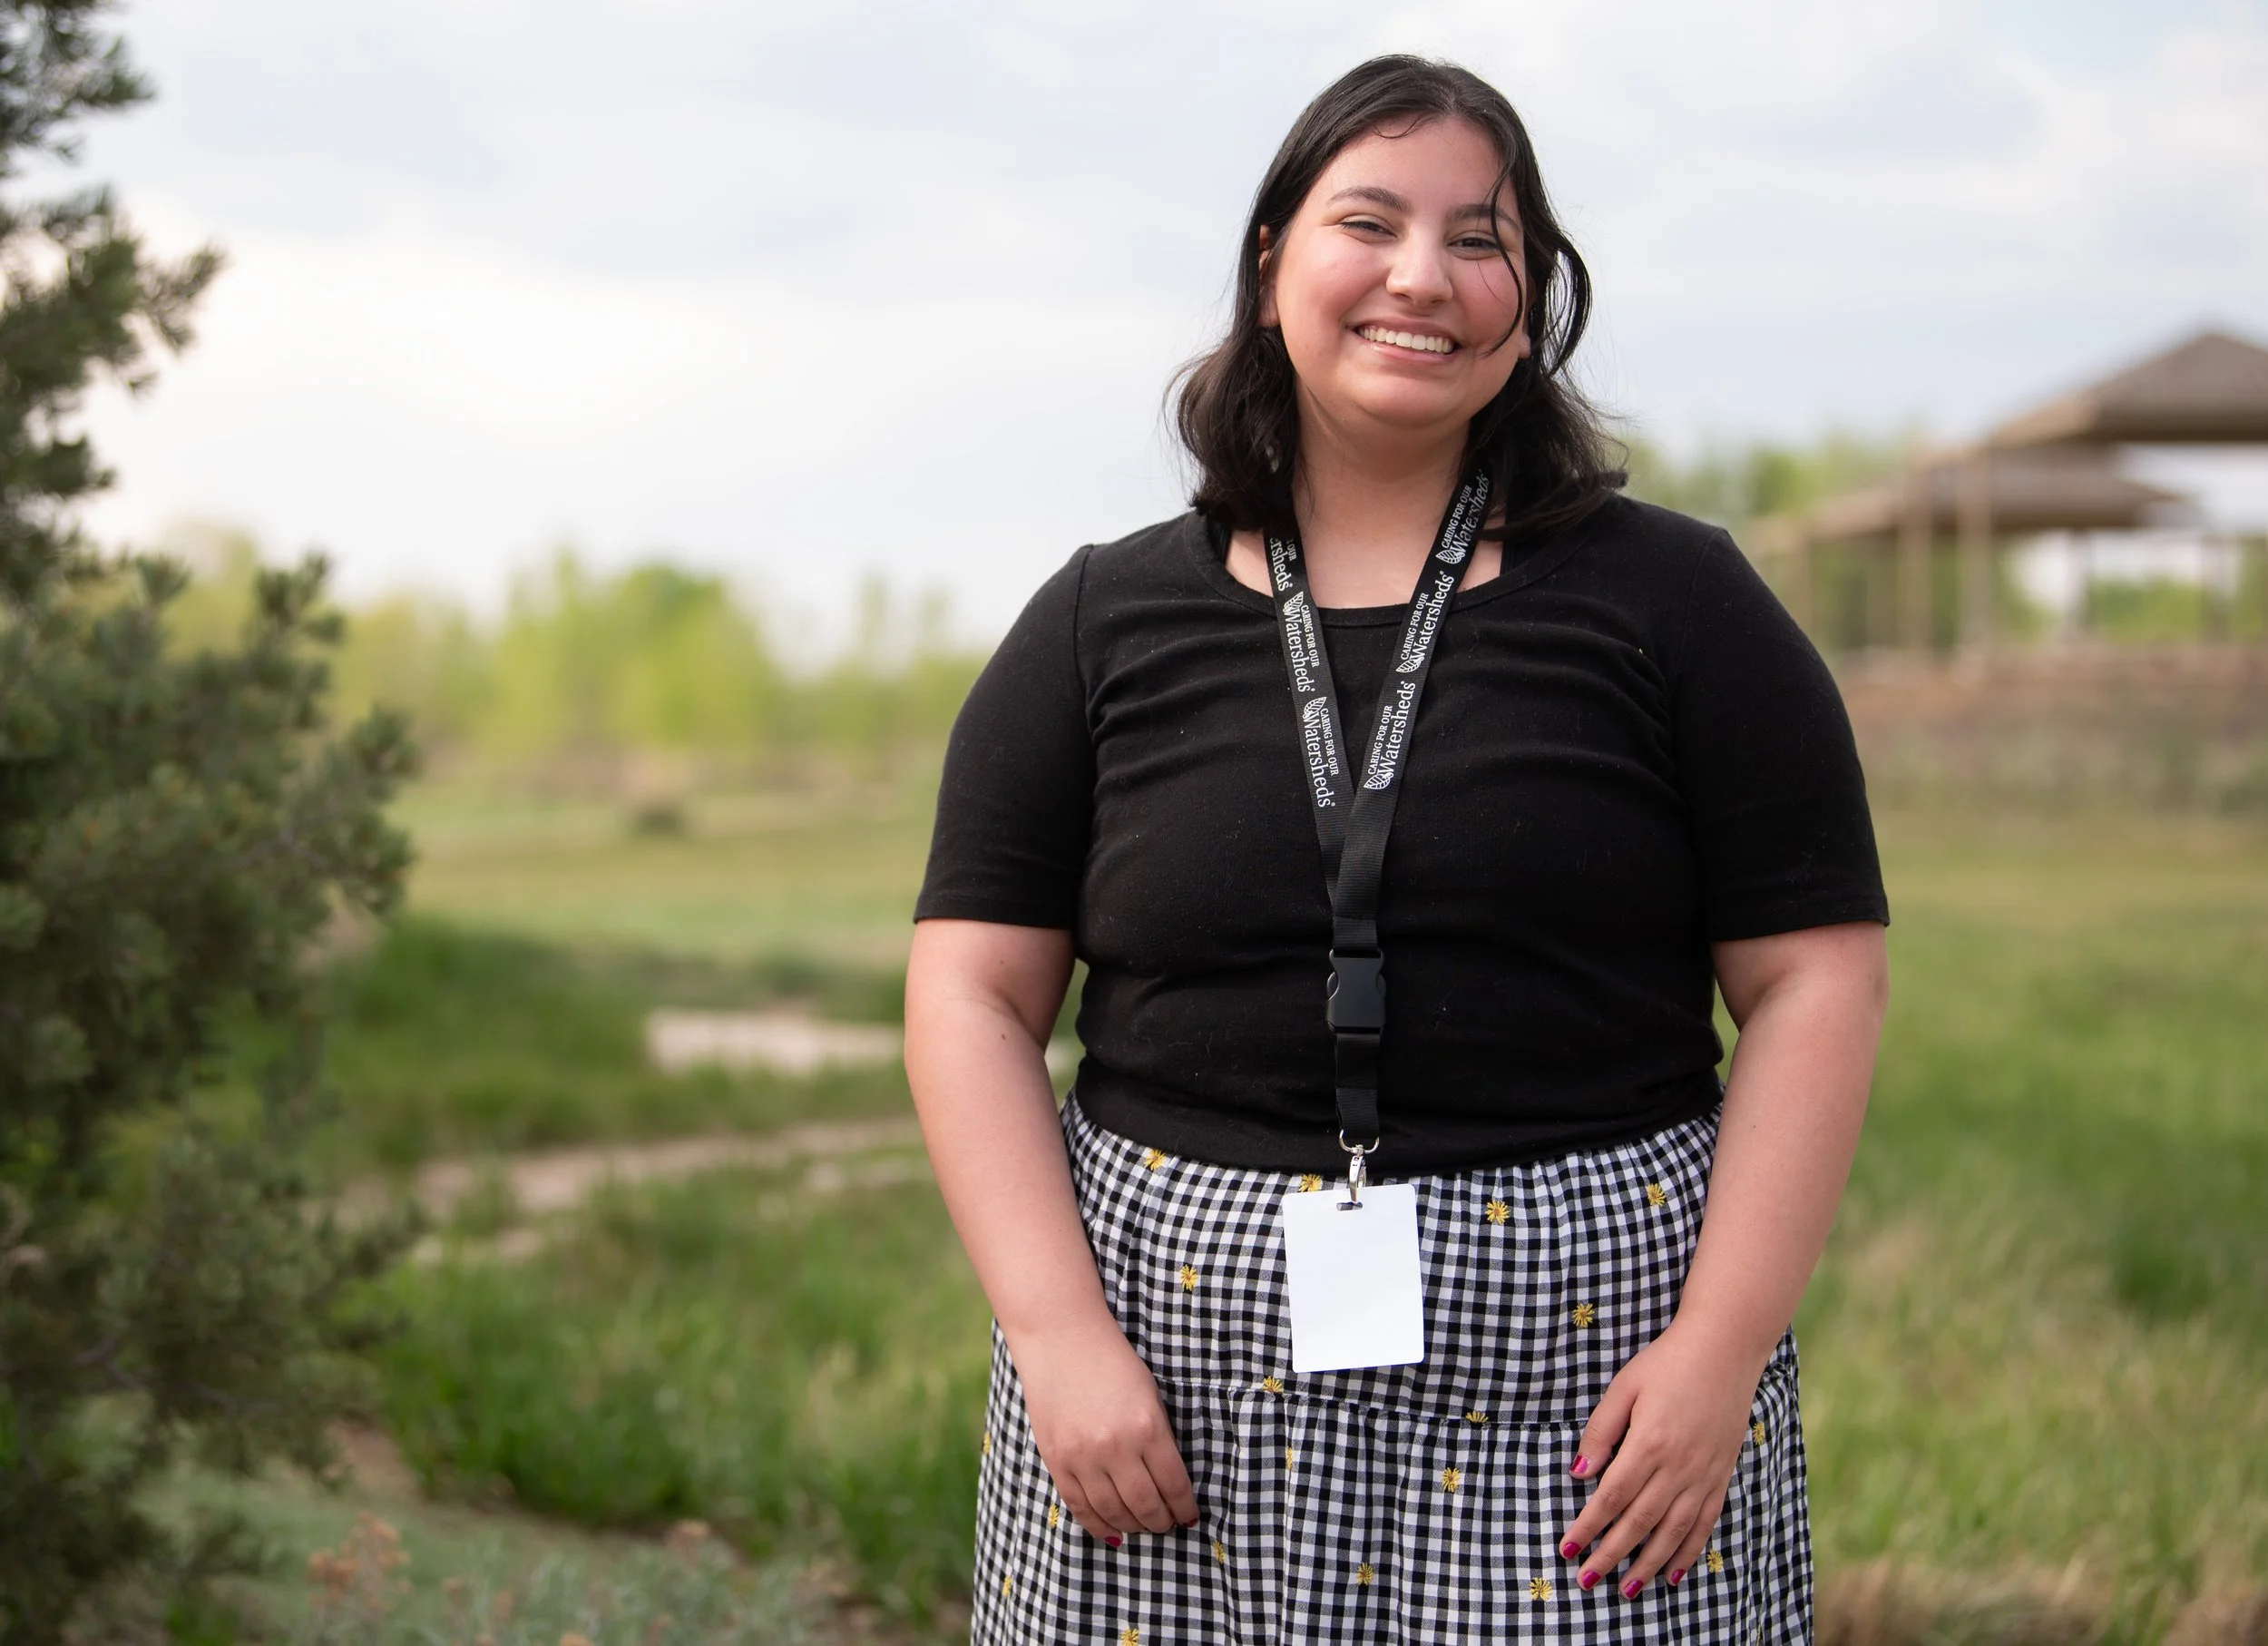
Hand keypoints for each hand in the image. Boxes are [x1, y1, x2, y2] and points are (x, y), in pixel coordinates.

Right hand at [1008, 1313, 1198, 1544]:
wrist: (1061, 1340)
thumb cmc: (1112, 1362)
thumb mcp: (1150, 1395)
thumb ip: (1159, 1437)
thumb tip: (1168, 1482)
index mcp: (1147, 1427)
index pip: (1173, 1485)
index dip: (1185, 1508)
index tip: (1189, 1517)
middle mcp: (1116, 1448)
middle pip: (1145, 1505)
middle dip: (1161, 1522)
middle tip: (1167, 1525)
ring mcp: (1083, 1457)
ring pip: (1113, 1512)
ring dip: (1132, 1526)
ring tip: (1142, 1527)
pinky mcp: (1057, 1461)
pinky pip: (1079, 1507)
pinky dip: (1098, 1524)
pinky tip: (1111, 1531)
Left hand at [1558, 1322, 1762, 1598]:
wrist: (1724, 1349)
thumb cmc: (1667, 1363)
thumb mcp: (1624, 1386)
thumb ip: (1601, 1431)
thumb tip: (1579, 1473)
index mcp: (1649, 1443)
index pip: (1611, 1497)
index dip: (1588, 1526)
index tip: (1567, 1548)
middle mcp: (1678, 1466)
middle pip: (1639, 1522)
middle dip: (1610, 1555)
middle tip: (1587, 1581)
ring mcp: (1703, 1474)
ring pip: (1672, 1532)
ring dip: (1647, 1564)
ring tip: (1625, 1589)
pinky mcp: (1721, 1476)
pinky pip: (1704, 1524)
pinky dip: (1688, 1552)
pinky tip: (1673, 1573)